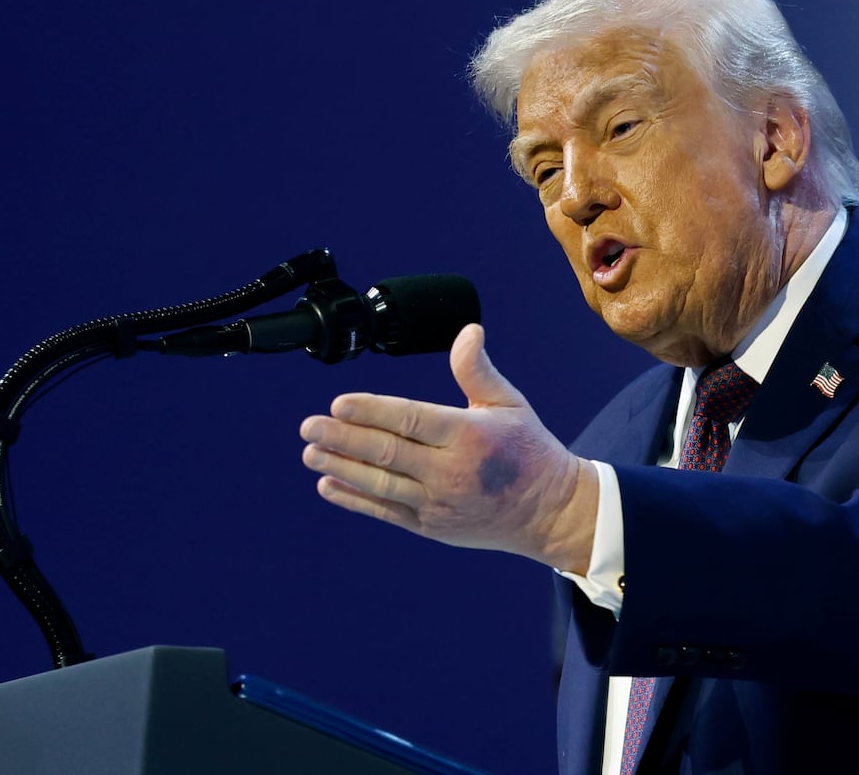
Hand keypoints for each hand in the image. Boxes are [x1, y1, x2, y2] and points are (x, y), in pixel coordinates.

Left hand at [299, 323, 598, 571]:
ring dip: (340, 468)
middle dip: (343, 439)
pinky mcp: (433, 527)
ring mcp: (440, 503)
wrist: (548, 511)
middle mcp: (452, 471)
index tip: (338, 403)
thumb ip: (477, 370)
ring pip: (380, 483)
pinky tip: (329, 485)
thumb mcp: (509, 403)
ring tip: (311, 453)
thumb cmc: (528, 449)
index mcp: (470, 435)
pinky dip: (355, 499)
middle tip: (310, 427)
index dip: (371, 411)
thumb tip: (468, 331)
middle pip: (387, 452)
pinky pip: (386, 511)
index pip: (410, 419)